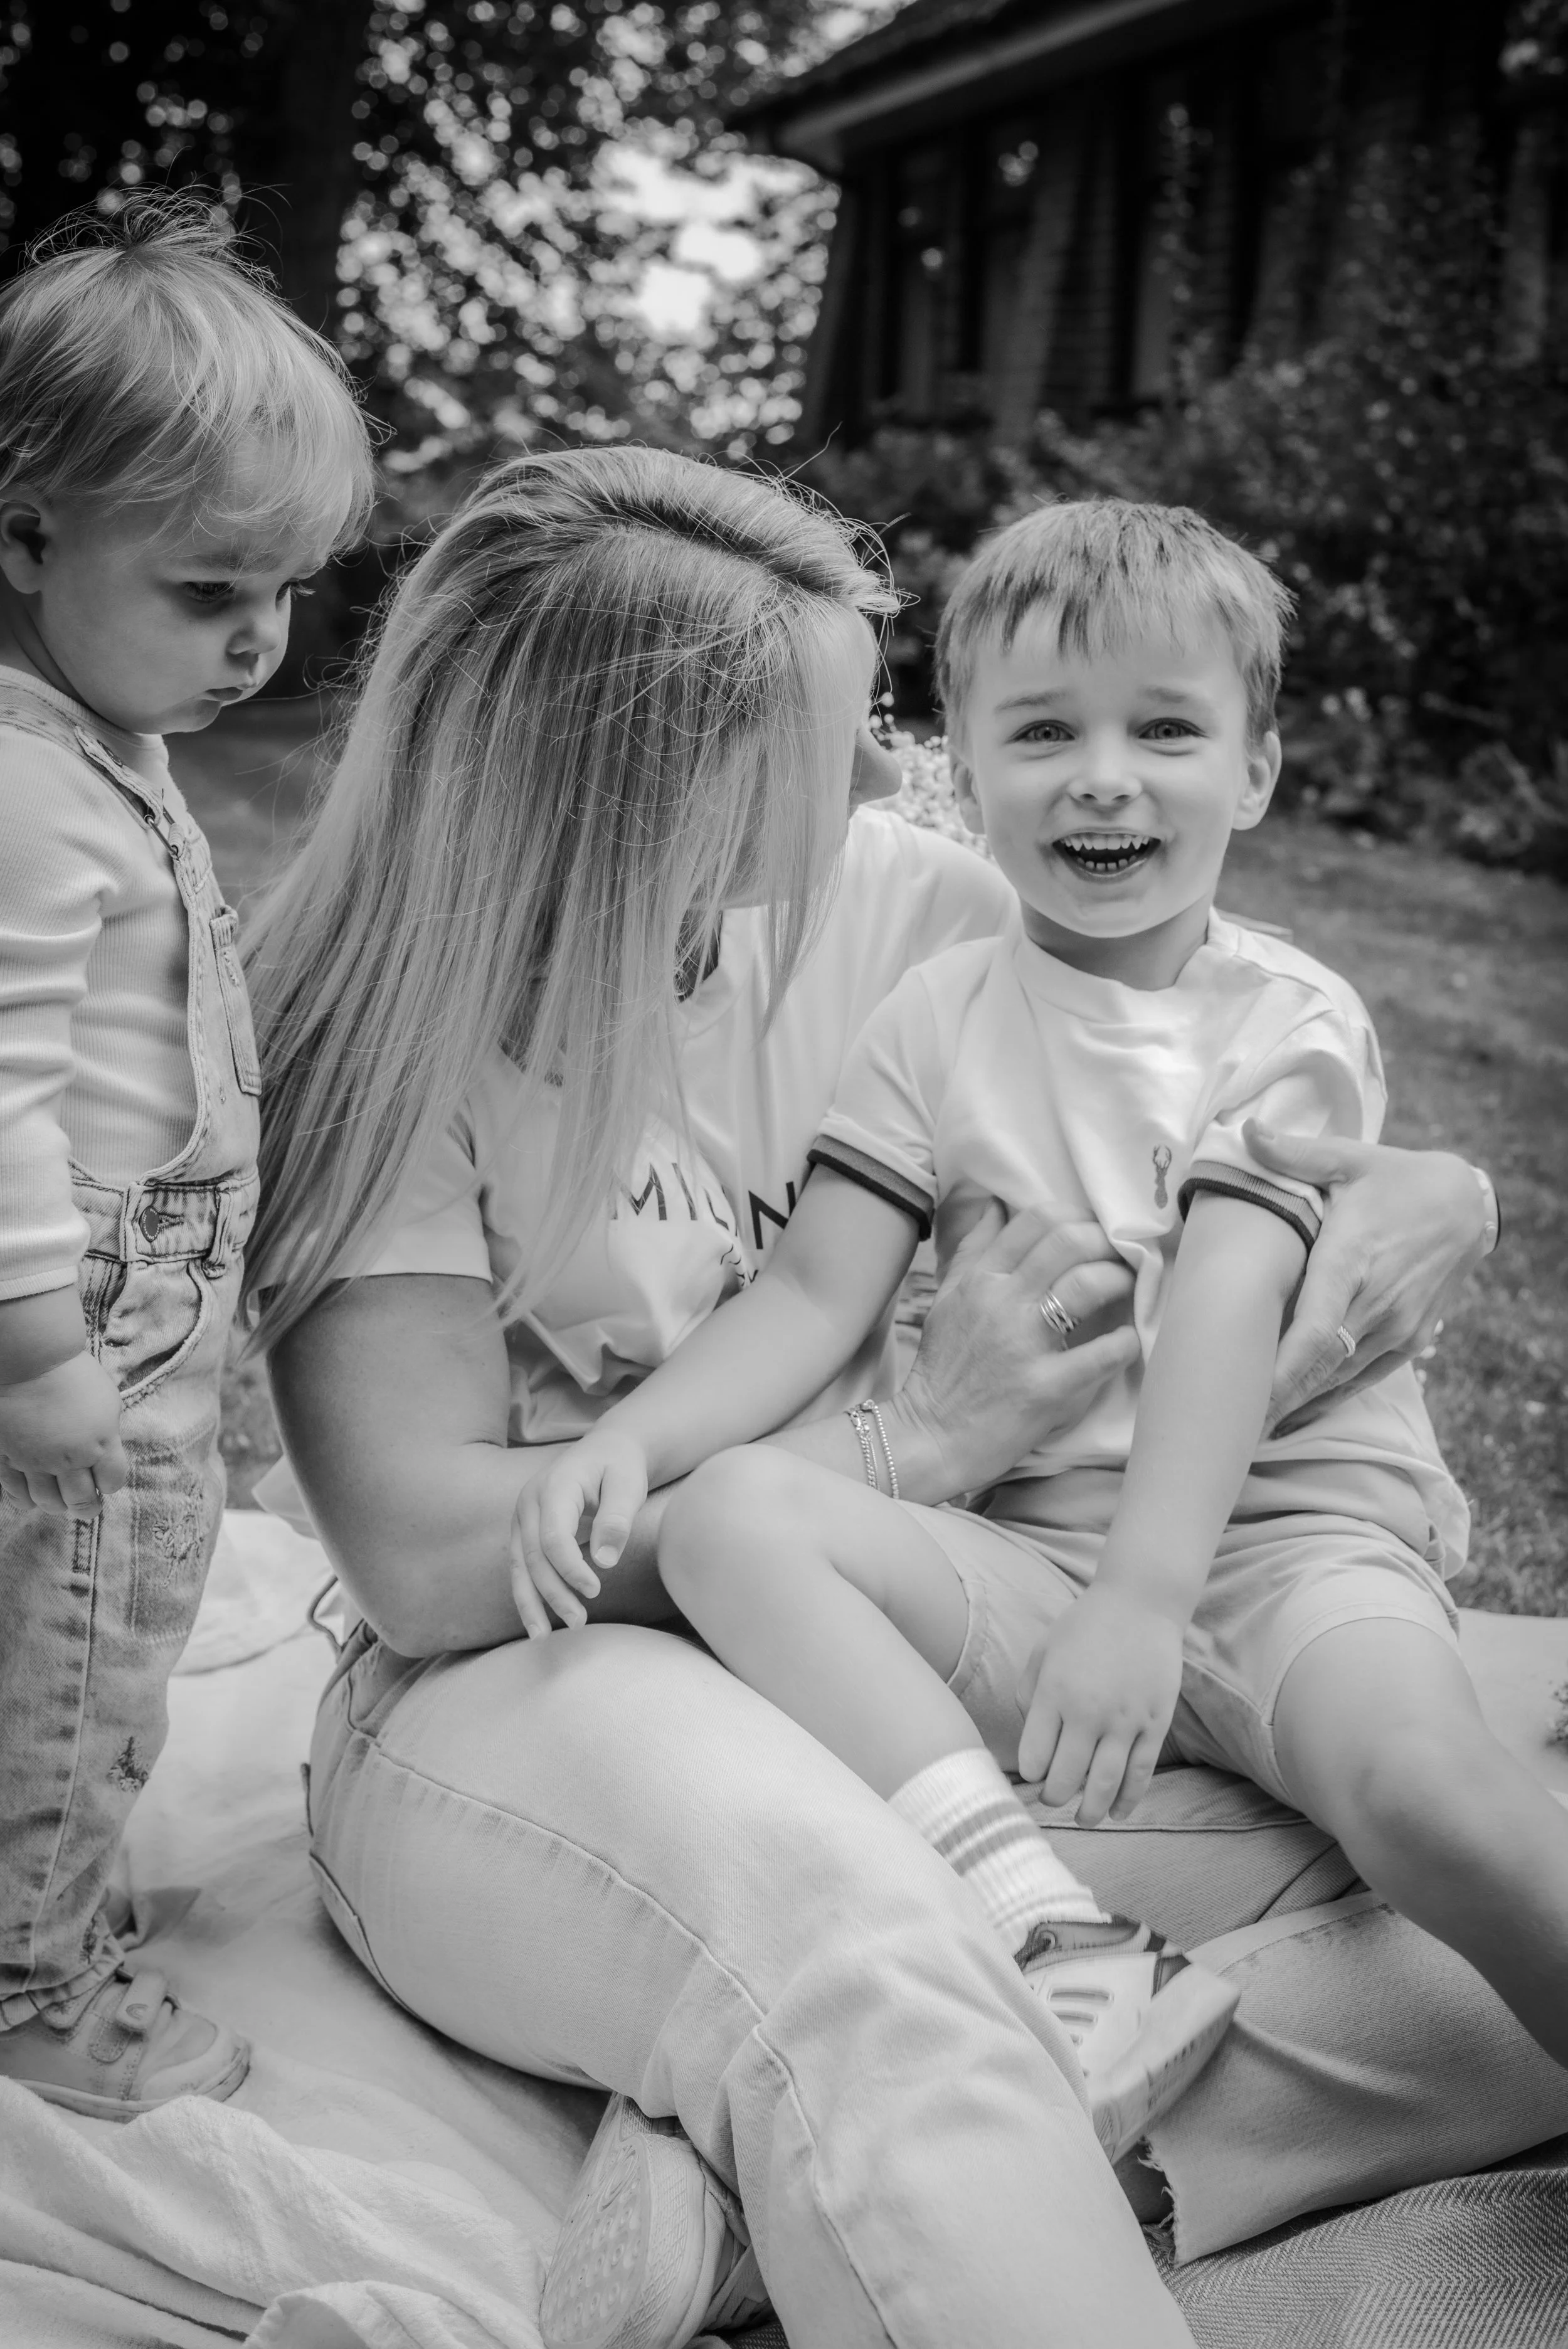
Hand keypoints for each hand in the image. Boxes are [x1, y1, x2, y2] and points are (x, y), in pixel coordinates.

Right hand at [0, 1352, 127, 1514]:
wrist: (29, 1362)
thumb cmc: (72, 1374)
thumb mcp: (106, 1402)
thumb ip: (107, 1432)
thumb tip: (104, 1453)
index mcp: (100, 1442)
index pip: (113, 1480)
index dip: (111, 1483)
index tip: (107, 1481)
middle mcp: (69, 1458)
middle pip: (82, 1500)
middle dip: (88, 1507)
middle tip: (89, 1506)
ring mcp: (36, 1461)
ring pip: (49, 1502)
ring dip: (58, 1506)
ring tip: (62, 1504)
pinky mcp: (8, 1459)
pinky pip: (17, 1493)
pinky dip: (27, 1501)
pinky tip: (32, 1499)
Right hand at [509, 1429, 650, 1637]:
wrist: (607, 1449)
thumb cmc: (620, 1467)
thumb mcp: (629, 1484)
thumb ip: (617, 1519)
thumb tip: (605, 1562)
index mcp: (556, 1486)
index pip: (554, 1537)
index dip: (571, 1568)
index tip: (595, 1590)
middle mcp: (530, 1501)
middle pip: (534, 1556)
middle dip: (553, 1593)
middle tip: (579, 1622)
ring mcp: (523, 1516)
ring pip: (519, 1566)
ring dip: (531, 1602)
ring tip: (544, 1637)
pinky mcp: (524, 1530)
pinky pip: (520, 1566)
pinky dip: (528, 1594)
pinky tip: (538, 1622)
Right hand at [893, 1205, 1139, 1501]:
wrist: (930, 1436)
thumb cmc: (944, 1369)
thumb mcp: (947, 1299)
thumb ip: (973, 1251)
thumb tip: (995, 1205)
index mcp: (980, 1279)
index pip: (1036, 1221)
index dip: (1076, 1216)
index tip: (1093, 1230)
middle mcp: (1002, 1302)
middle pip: (1069, 1242)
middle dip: (1106, 1242)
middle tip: (1121, 1256)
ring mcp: (1024, 1345)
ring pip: (1088, 1285)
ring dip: (1120, 1280)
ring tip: (1130, 1287)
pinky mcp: (1046, 1389)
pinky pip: (1101, 1354)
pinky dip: (1125, 1343)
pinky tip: (1129, 1341)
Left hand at [1016, 1584, 1182, 1826]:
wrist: (1141, 1603)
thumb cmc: (1084, 1627)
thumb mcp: (1043, 1651)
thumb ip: (1028, 1696)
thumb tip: (1031, 1744)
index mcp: (1053, 1693)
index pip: (1033, 1758)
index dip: (1030, 1776)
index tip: (1033, 1776)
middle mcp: (1087, 1711)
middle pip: (1065, 1778)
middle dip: (1054, 1799)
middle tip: (1052, 1801)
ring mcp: (1124, 1720)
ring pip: (1103, 1785)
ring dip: (1090, 1812)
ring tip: (1083, 1819)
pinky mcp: (1155, 1724)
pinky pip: (1140, 1773)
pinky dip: (1128, 1799)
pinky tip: (1117, 1811)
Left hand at [1247, 1125, 1489, 1433]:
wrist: (1467, 1208)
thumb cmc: (1397, 1181)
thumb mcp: (1350, 1161)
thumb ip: (1294, 1154)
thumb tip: (1245, 1131)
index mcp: (1353, 1259)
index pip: (1315, 1328)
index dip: (1282, 1368)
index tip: (1245, 1394)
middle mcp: (1377, 1302)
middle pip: (1319, 1363)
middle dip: (1274, 1395)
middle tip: (1224, 1423)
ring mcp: (1397, 1326)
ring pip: (1339, 1377)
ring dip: (1296, 1402)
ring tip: (1246, 1426)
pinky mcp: (1409, 1339)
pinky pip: (1363, 1378)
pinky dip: (1327, 1397)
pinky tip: (1292, 1415)